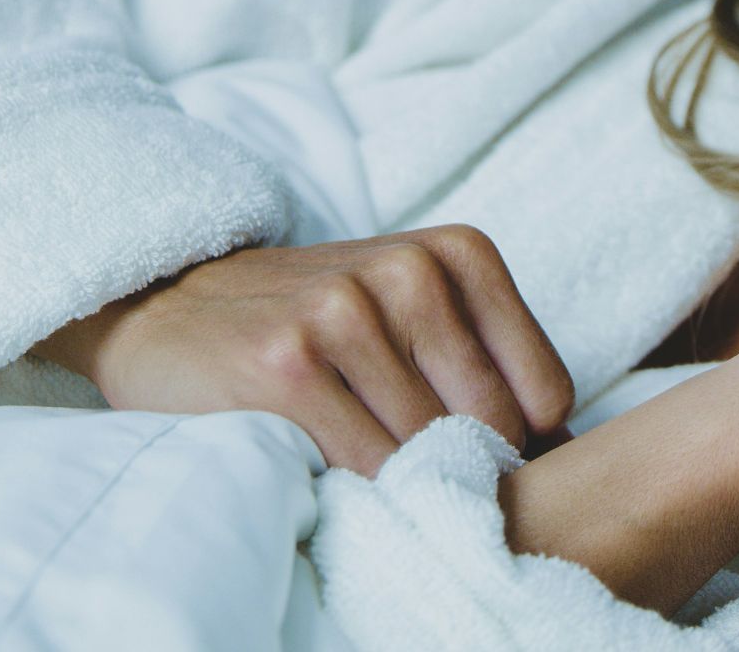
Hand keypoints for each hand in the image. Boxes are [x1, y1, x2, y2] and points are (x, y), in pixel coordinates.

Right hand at [33, 225, 573, 475]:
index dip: (519, 444)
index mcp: (461, 254)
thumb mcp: (414, 309)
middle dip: (463, 463)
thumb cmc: (314, 323)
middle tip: (415, 460)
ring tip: (363, 449)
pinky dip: (358, 484)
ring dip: (405, 475)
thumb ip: (488, 362)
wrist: (168, 305)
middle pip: (494, 425)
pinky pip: (367, 464)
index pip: (546, 393)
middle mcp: (411, 272)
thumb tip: (570, 447)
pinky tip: (327, 457)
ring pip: (431, 448)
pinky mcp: (288, 364)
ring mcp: (347, 313)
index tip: (474, 451)